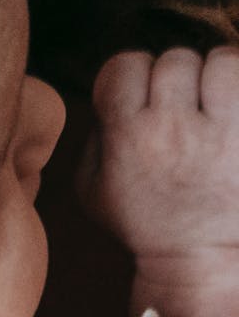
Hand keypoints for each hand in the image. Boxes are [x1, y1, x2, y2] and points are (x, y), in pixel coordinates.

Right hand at [87, 46, 238, 258]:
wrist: (204, 259)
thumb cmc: (147, 223)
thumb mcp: (92, 192)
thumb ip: (93, 139)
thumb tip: (109, 98)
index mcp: (129, 137)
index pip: (124, 64)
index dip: (133, 76)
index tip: (142, 97)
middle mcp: (174, 127)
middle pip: (175, 58)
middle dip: (178, 78)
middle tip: (184, 106)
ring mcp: (223, 129)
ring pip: (221, 59)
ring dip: (218, 76)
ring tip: (217, 104)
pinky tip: (234, 112)